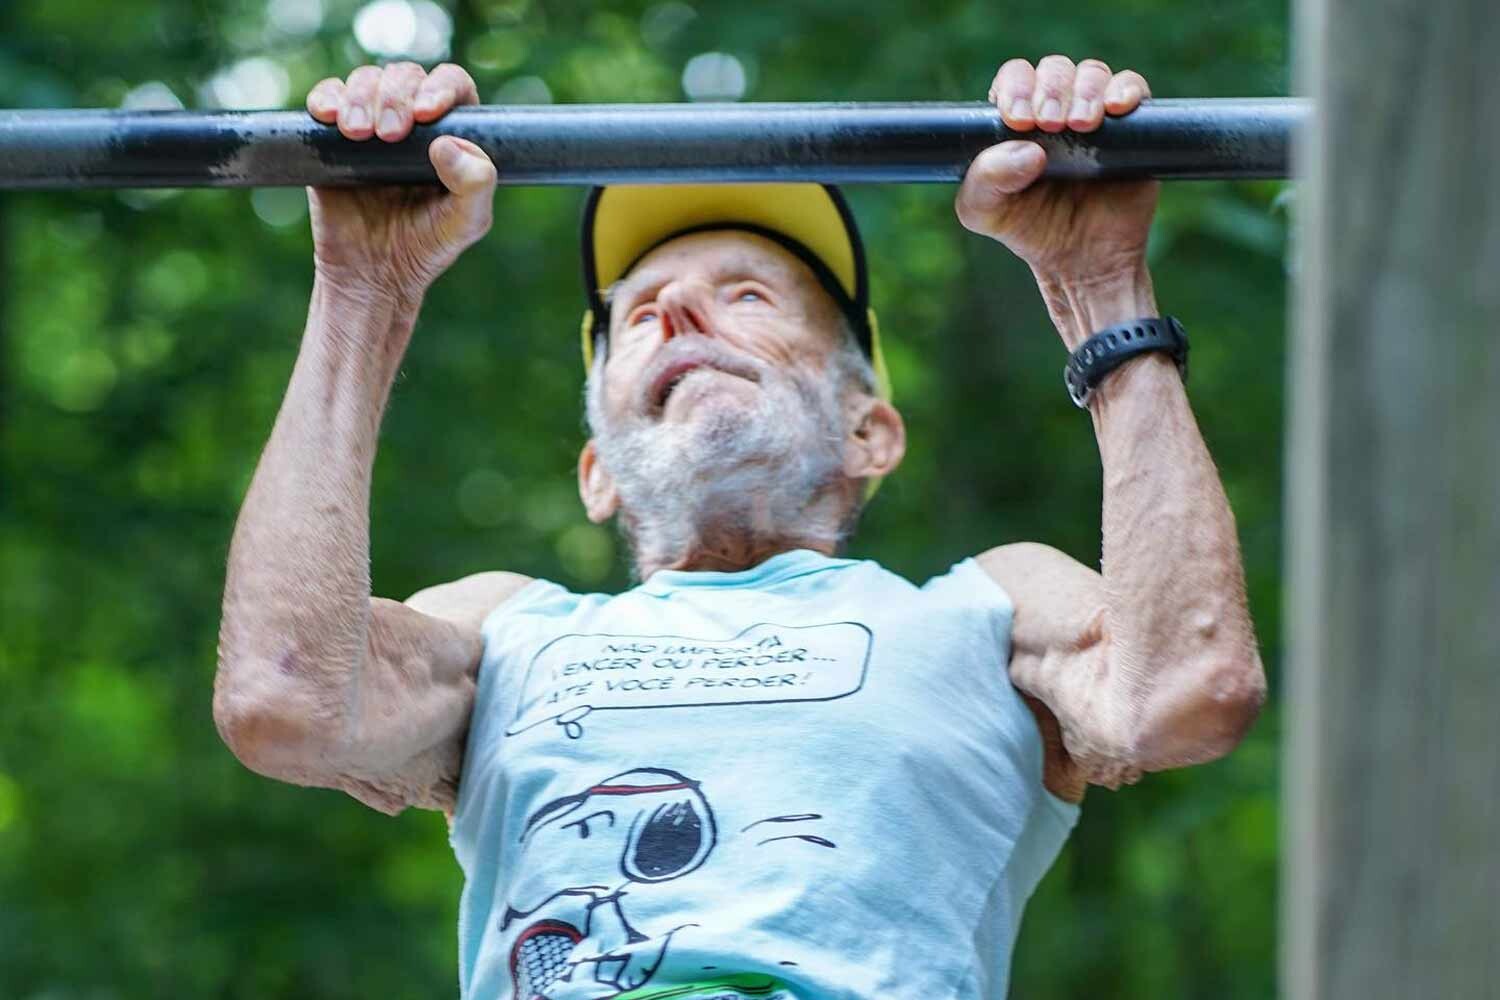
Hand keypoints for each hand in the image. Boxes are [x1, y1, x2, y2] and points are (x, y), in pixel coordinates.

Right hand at [305, 63, 496, 302]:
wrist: (371, 274)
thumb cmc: (425, 247)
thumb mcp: (467, 222)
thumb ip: (476, 184)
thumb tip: (446, 143)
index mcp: (452, 134)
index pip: (453, 85)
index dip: (441, 87)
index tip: (426, 113)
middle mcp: (413, 123)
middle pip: (405, 76)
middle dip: (396, 95)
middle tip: (389, 135)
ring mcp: (371, 125)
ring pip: (366, 80)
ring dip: (361, 96)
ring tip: (359, 135)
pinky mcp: (332, 137)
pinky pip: (327, 98)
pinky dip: (326, 97)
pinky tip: (329, 117)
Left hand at [955, 56, 1158, 283]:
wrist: (1082, 263)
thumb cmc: (1029, 231)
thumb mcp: (984, 212)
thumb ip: (984, 179)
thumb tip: (1028, 151)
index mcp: (1018, 119)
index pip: (1015, 78)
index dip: (1016, 87)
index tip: (1018, 119)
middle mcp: (1056, 110)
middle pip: (1054, 70)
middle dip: (1050, 89)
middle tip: (1049, 122)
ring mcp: (1096, 116)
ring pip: (1092, 74)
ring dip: (1085, 91)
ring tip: (1081, 125)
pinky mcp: (1133, 128)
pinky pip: (1134, 89)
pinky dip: (1125, 90)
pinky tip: (1115, 109)